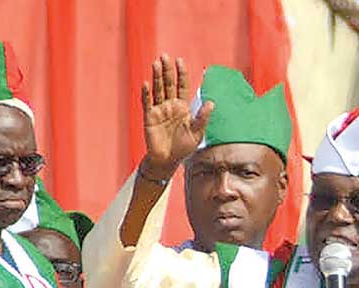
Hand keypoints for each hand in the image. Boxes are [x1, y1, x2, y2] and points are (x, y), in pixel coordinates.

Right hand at [140, 55, 212, 179]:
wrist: (168, 160)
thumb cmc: (184, 147)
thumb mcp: (196, 132)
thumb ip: (202, 118)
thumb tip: (212, 102)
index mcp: (183, 107)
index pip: (182, 86)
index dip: (181, 73)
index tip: (180, 60)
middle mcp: (170, 105)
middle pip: (168, 84)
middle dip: (167, 70)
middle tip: (165, 56)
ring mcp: (159, 110)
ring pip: (158, 90)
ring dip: (156, 77)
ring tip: (156, 63)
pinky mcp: (149, 117)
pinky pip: (147, 103)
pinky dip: (147, 94)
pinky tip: (146, 84)